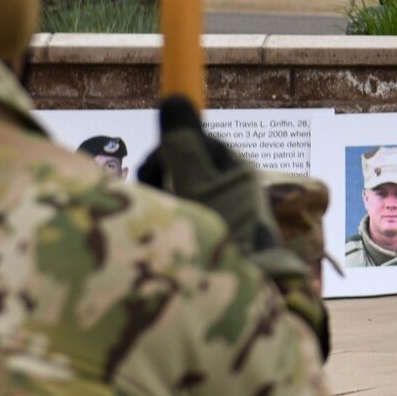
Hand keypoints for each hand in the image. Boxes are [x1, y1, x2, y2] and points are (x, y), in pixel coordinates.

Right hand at [139, 98, 331, 355]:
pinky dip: (171, 229)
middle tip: (156, 199)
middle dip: (161, 181)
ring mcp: (224, 218)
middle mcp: (233, 190)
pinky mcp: (216, 244)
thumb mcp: (197, 183)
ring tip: (164, 228)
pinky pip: (184, 224)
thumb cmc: (222, 233)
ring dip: (164, 206)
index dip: (169, 151)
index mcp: (236, 170)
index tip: (152, 169)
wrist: (244, 296)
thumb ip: (182, 144)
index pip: (195, 143)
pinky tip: (168, 245)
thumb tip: (174, 98)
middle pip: (183, 170)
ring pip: (179, 198)